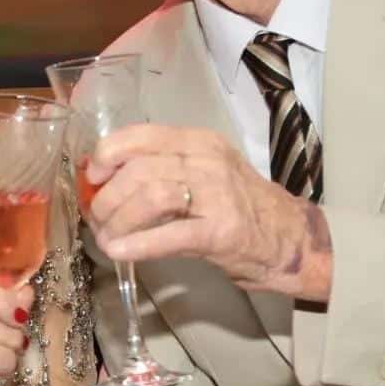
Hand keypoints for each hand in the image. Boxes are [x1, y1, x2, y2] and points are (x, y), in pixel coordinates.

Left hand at [85, 125, 331, 300]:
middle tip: (98, 218)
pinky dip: (137, 244)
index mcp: (200, 141)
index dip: (108, 154)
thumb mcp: (205, 173)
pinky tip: (120, 251)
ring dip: (118, 219)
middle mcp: (209, 160)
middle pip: (139, 169)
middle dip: (107, 197)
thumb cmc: (241, 207)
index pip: (142, 134)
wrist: (291, 239)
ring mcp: (219, 194)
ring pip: (150, 195)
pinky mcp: (223, 230)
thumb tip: (105, 182)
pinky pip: (170, 234)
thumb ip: (163, 170)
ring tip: (108, 237)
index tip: (94, 176)